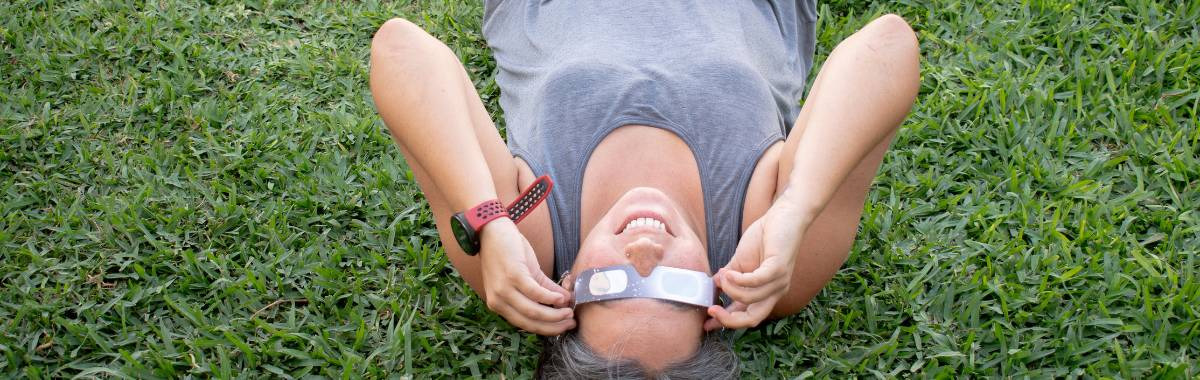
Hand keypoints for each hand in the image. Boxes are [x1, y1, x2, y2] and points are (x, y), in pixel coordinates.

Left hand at [478, 218, 575, 334]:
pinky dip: (550, 297)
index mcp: (499, 305)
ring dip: (555, 314)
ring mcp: (504, 289)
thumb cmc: (507, 252)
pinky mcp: (512, 276)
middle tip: (571, 321)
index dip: (548, 329)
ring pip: (533, 311)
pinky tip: (562, 297)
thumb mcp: (526, 276)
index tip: (565, 326)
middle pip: (530, 322)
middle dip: (554, 325)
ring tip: (569, 310)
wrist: (492, 231)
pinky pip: (535, 293)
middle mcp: (498, 301)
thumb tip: (566, 301)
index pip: (526, 325)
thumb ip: (544, 290)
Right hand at [705, 201, 810, 329]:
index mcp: (765, 292)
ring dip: (730, 289)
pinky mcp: (778, 269)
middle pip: (753, 319)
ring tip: (721, 275)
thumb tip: (713, 285)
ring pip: (750, 299)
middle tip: (711, 310)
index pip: (747, 316)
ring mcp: (779, 282)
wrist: (784, 216)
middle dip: (729, 319)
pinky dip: (738, 279)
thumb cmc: (765, 236)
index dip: (726, 323)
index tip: (707, 324)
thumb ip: (729, 275)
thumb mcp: (741, 261)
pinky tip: (728, 271)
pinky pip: (755, 281)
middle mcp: (775, 292)